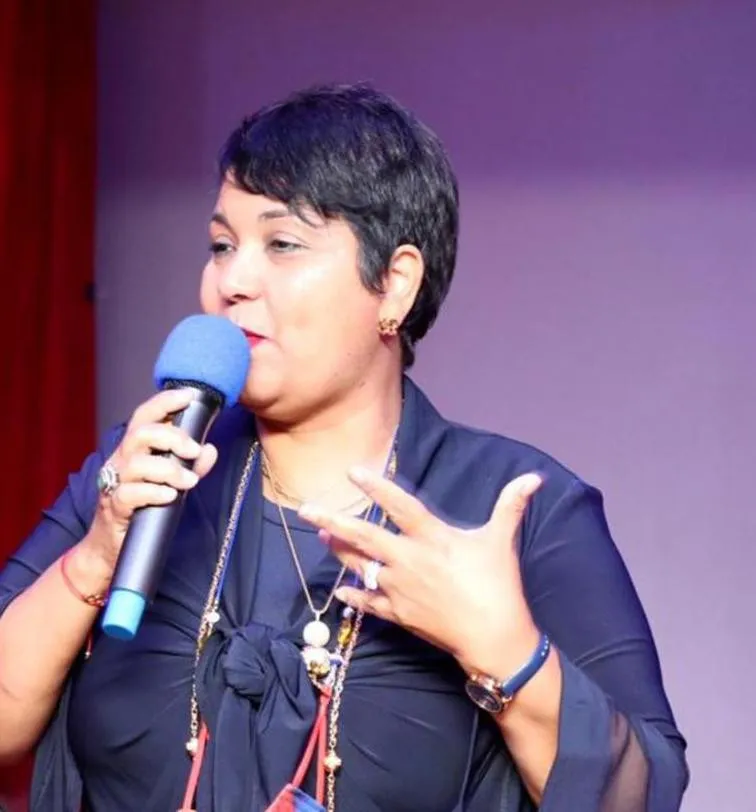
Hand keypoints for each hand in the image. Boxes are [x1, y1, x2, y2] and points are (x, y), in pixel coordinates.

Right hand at [82, 388, 217, 571]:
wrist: (111, 545)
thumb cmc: (143, 507)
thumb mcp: (171, 483)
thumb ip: (191, 465)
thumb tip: (210, 450)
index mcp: (133, 449)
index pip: (145, 416)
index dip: (165, 402)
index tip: (189, 395)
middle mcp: (121, 461)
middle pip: (140, 434)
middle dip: (172, 437)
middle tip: (194, 450)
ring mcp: (114, 483)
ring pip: (137, 463)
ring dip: (169, 469)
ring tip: (190, 481)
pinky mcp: (114, 507)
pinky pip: (131, 494)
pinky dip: (155, 492)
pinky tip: (171, 496)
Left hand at [298, 469, 542, 672]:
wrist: (494, 639)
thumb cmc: (498, 586)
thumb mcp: (502, 541)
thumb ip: (511, 506)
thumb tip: (534, 478)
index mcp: (432, 538)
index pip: (399, 506)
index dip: (376, 486)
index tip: (352, 471)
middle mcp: (408, 560)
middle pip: (364, 536)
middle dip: (333, 521)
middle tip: (307, 509)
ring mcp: (400, 589)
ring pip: (360, 567)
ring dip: (339, 551)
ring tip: (322, 536)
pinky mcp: (399, 615)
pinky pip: (369, 603)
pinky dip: (353, 595)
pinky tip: (338, 589)